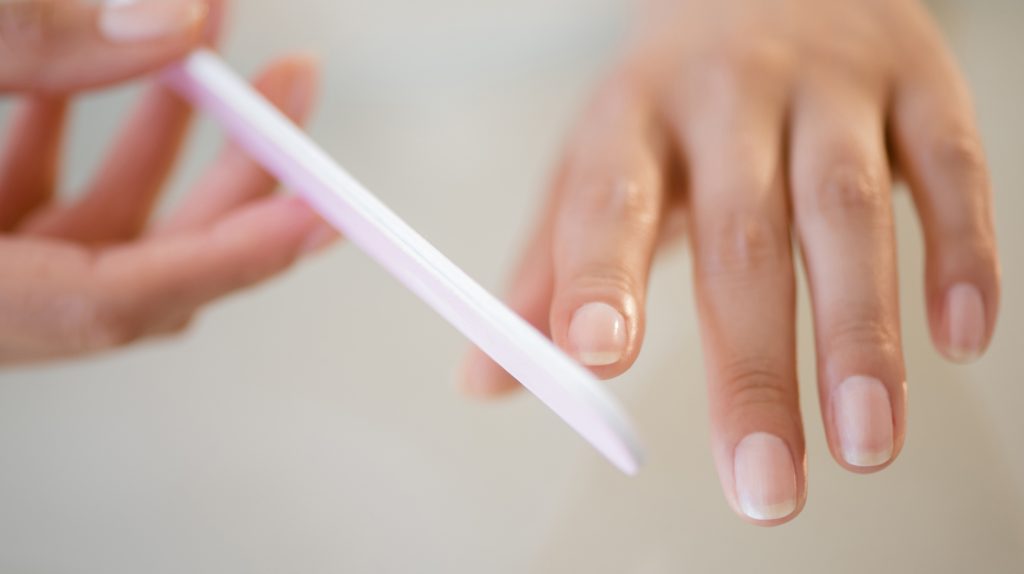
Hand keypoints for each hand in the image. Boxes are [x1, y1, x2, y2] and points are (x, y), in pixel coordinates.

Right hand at [0, 1, 335, 363]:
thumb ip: (34, 45)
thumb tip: (168, 27)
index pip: (115, 306)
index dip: (230, 258)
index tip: (320, 214)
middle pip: (137, 263)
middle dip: (229, 170)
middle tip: (289, 84)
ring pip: (94, 225)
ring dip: (158, 136)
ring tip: (198, 46)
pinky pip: (34, 197)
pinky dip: (74, 135)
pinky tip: (91, 71)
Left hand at [463, 0, 999, 524]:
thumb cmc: (667, 103)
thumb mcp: (594, 165)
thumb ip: (546, 275)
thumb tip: (485, 381)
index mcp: (631, 118)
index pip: (609, 198)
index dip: (603, 274)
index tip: (599, 361)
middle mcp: (727, 96)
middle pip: (740, 234)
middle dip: (754, 366)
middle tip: (765, 485)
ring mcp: (829, 86)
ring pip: (847, 207)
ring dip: (859, 331)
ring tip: (865, 440)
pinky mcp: (916, 85)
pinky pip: (949, 168)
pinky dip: (960, 254)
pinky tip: (958, 338)